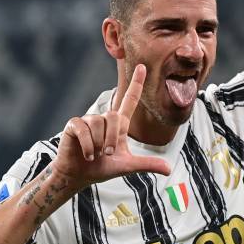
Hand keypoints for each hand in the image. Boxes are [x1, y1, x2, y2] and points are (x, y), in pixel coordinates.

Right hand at [54, 64, 170, 185]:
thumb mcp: (127, 166)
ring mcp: (88, 120)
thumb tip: (169, 169)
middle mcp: (104, 118)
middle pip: (114, 116)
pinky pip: (84, 129)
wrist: (79, 176)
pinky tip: (87, 155)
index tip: (143, 67)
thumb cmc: (103, 168)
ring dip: (98, 144)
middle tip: (107, 153)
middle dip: (112, 139)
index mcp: (119, 124)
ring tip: (95, 155)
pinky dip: (87, 145)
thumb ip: (147, 164)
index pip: (130, 99)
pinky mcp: (74, 125)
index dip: (137, 83)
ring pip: (98, 123)